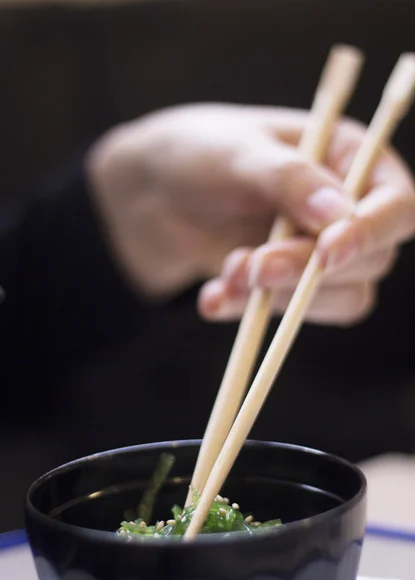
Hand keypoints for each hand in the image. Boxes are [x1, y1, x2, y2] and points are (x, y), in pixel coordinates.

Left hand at [197, 110, 414, 325]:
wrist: (153, 195)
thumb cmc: (198, 154)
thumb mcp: (237, 153)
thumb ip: (289, 179)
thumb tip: (340, 215)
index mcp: (348, 158)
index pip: (396, 205)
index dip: (371, 232)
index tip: (327, 252)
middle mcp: (345, 210)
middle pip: (370, 261)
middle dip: (309, 270)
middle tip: (253, 266)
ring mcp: (317, 252)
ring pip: (337, 298)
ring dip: (281, 296)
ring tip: (227, 273)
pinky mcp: (288, 285)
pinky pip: (292, 316)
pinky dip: (250, 312)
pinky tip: (213, 297)